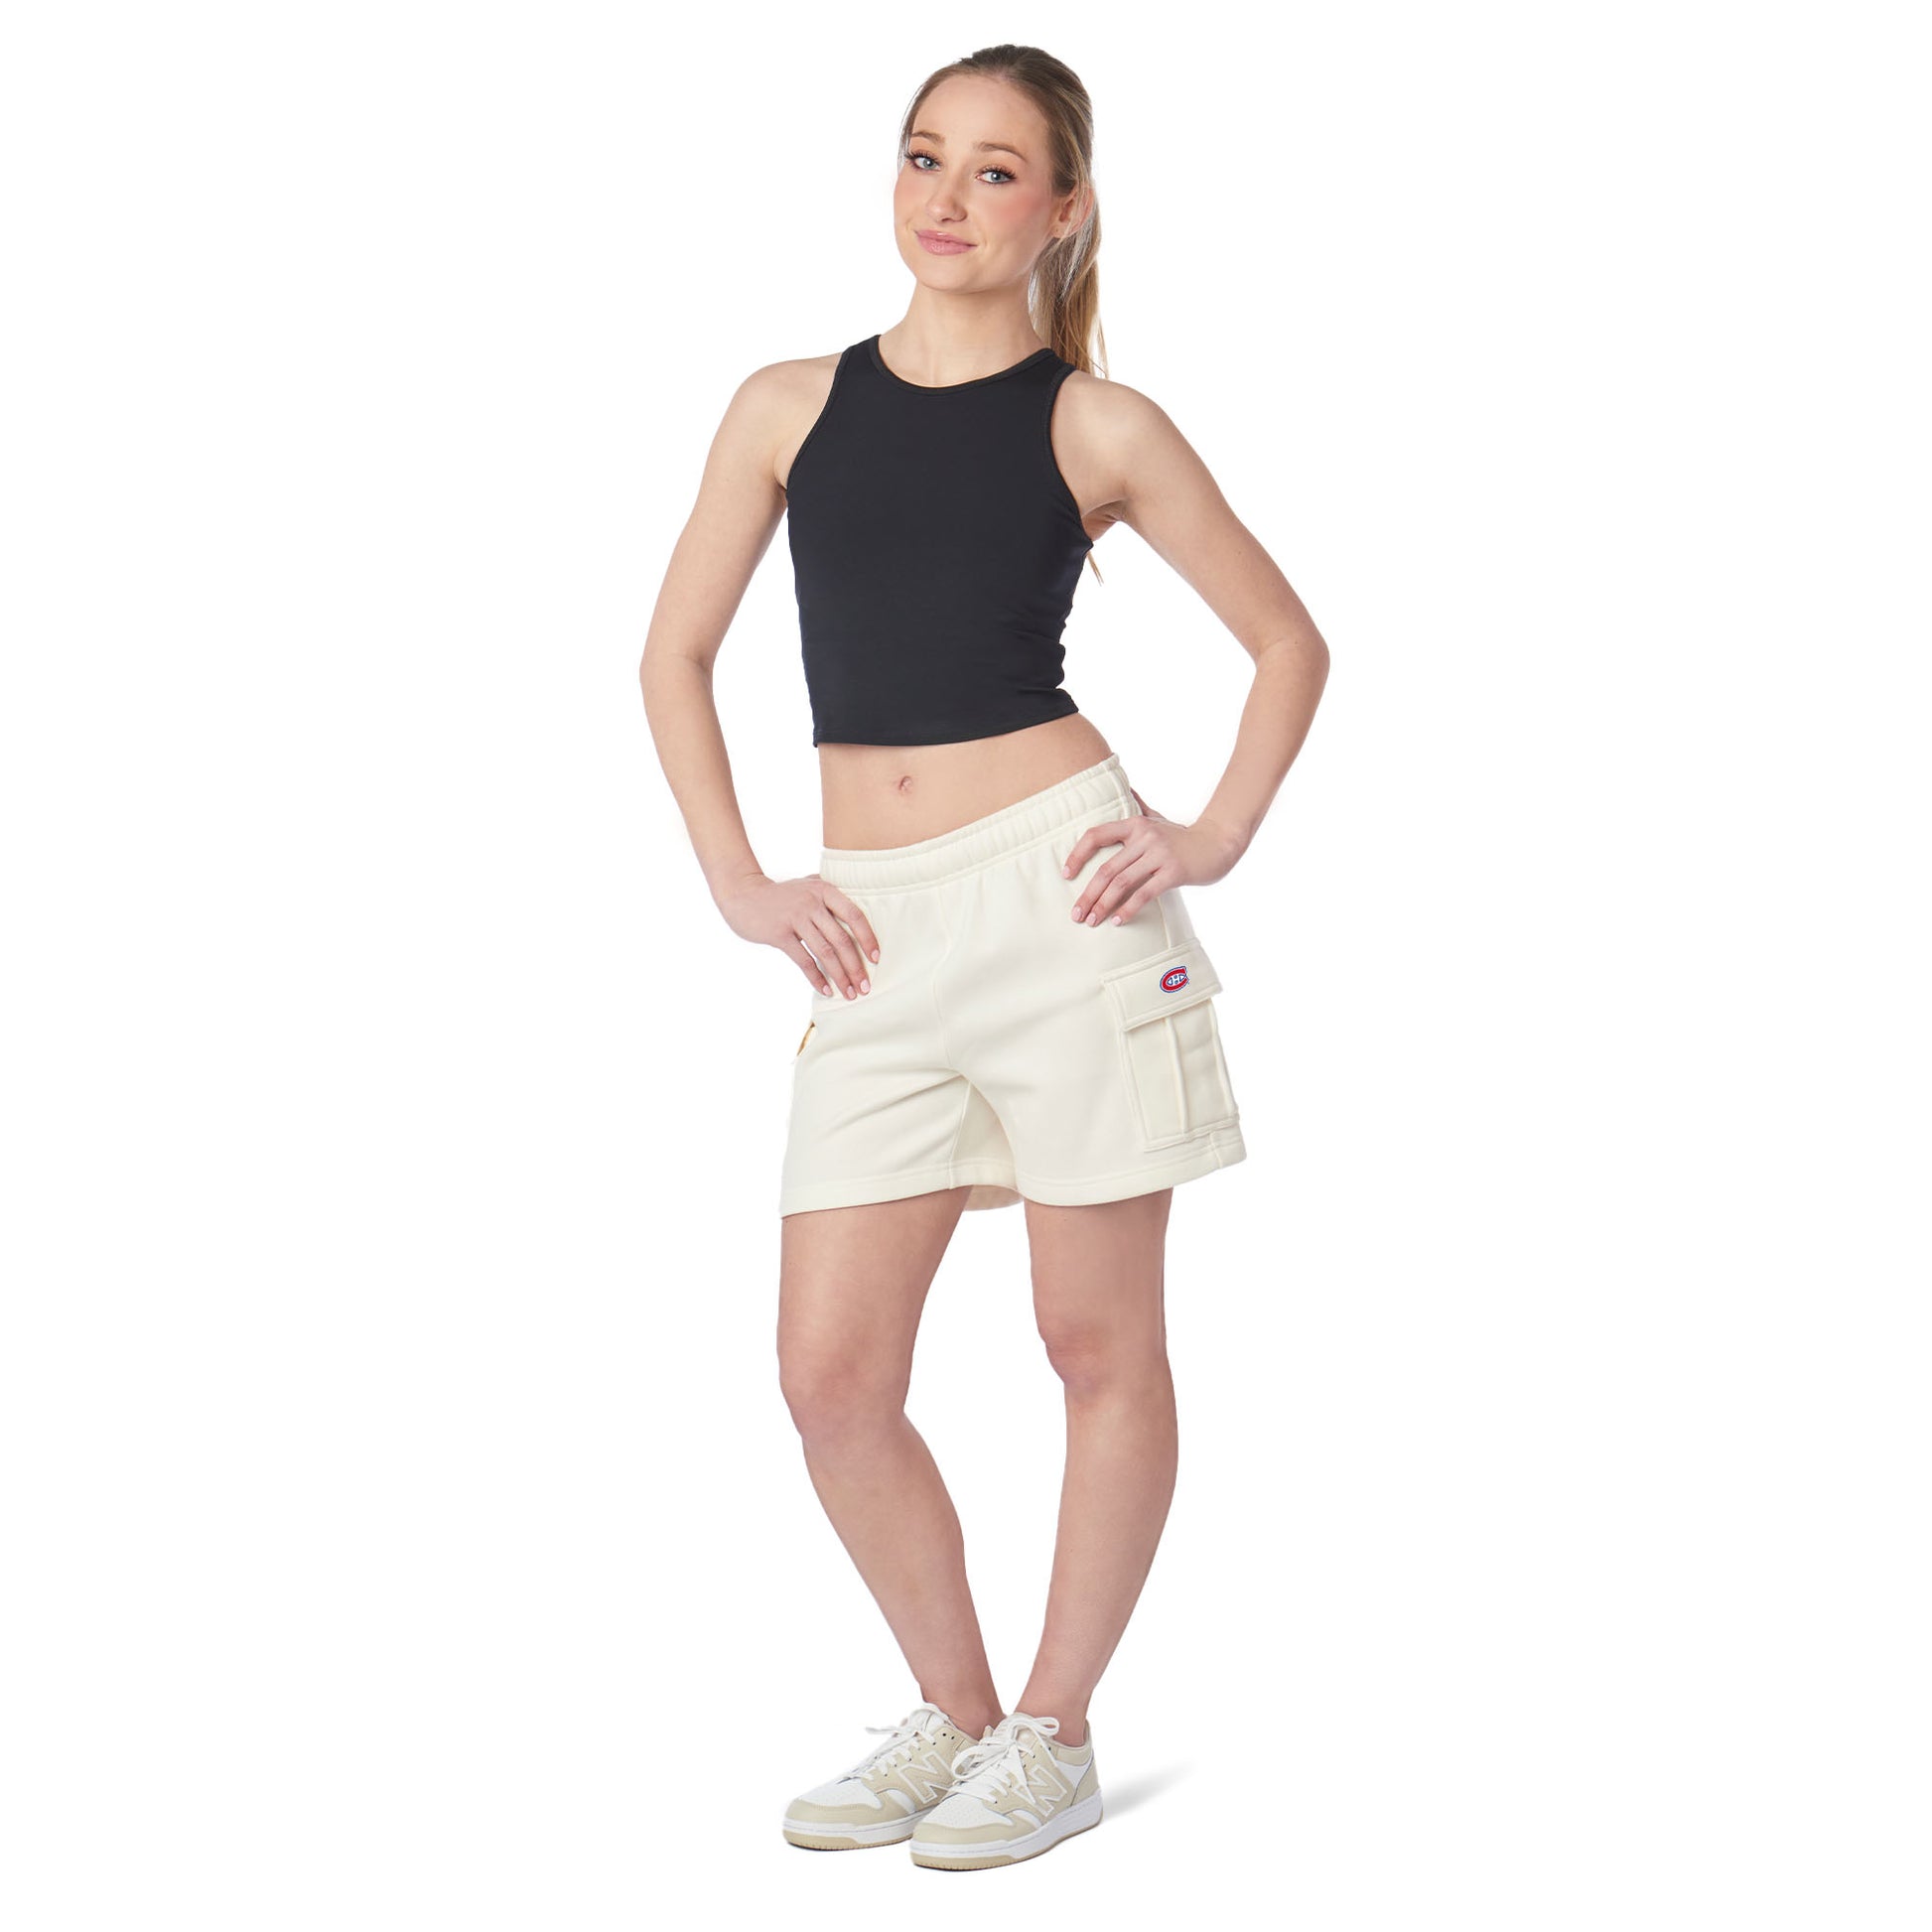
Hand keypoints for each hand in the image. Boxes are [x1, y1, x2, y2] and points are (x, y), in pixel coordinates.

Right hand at [714, 871, 879, 998]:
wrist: (743, 895)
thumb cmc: (781, 895)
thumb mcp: (807, 885)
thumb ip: (830, 892)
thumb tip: (860, 903)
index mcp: (824, 890)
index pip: (854, 915)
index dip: (868, 938)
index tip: (876, 959)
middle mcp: (812, 903)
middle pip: (842, 939)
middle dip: (856, 967)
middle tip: (865, 987)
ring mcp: (795, 918)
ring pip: (825, 952)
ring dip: (840, 976)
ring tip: (849, 993)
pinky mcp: (779, 934)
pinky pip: (803, 960)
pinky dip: (816, 977)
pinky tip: (826, 990)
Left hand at [1061, 787, 1236, 925]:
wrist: (1217, 844)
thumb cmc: (1182, 836)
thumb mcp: (1158, 817)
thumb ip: (1139, 805)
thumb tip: (1125, 789)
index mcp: (1135, 824)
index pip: (1096, 835)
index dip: (1077, 855)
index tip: (1066, 874)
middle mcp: (1144, 837)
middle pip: (1107, 869)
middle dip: (1088, 894)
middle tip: (1076, 914)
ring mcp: (1159, 854)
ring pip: (1122, 883)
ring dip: (1103, 905)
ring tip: (1092, 921)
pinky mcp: (1173, 872)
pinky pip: (1144, 893)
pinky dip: (1128, 909)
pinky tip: (1117, 920)